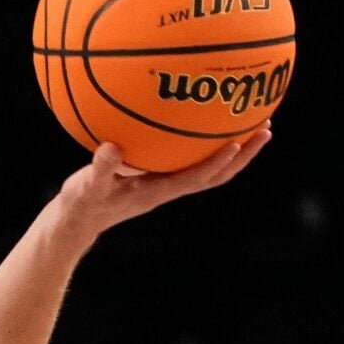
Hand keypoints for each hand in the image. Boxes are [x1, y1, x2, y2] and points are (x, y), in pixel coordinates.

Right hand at [53, 128, 269, 237]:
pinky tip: (207, 124)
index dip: (217, 163)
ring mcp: (166, 183)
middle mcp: (169, 188)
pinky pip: (191, 160)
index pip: (196, 178)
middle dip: (243, 154)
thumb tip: (111, 146)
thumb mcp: (86, 188)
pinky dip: (207, 145)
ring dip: (235, 150)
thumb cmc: (83, 204)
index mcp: (157, 192)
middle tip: (265, 128)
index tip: (238, 144)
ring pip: (210, 169)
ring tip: (254, 125)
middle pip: (216, 175)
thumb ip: (100, 169)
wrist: (78, 219)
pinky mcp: (159, 177)